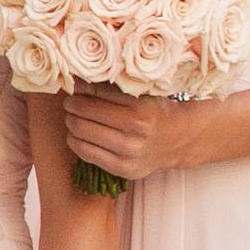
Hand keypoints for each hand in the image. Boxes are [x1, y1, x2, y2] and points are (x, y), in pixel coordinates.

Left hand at [61, 88, 206, 184]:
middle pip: (84, 113)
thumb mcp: (142, 94)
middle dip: (72, 105)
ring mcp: (128, 153)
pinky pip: (85, 152)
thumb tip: (77, 81)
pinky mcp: (121, 168)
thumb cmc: (156, 112)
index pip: (97, 93)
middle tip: (70, 101)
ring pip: (80, 132)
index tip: (74, 85)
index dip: (81, 88)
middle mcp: (136, 133)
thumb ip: (114, 88)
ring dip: (71, 121)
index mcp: (142, 109)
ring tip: (72, 116)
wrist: (178, 140)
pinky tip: (77, 134)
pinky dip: (75, 140)